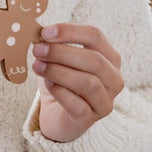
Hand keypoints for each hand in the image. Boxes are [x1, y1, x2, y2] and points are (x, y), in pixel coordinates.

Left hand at [31, 24, 123, 142]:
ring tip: (37, 66)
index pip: (95, 36)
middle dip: (62, 52)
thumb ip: (53, 43)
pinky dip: (60, 92)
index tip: (45, 32)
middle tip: (38, 50)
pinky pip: (78, 105)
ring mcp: (105, 102)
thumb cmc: (60, 79)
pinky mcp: (90, 119)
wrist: (56, 113)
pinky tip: (48, 84)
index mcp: (109, 56)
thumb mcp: (58, 57)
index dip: (69, 31)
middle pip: (94, 60)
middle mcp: (113, 79)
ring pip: (88, 83)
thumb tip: (40, 33)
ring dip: (59, 71)